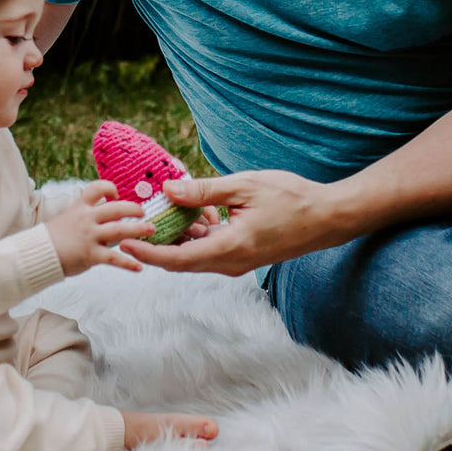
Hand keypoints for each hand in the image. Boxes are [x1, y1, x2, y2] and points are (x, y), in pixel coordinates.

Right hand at [47, 180, 153, 275]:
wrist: (37, 254)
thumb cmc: (52, 238)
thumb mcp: (66, 218)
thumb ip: (84, 215)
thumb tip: (101, 214)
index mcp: (80, 207)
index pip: (97, 188)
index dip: (110, 188)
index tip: (117, 194)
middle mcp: (87, 219)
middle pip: (116, 208)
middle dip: (133, 209)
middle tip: (144, 212)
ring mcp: (90, 236)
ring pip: (120, 230)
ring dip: (138, 230)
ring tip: (152, 230)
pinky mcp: (91, 254)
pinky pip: (114, 258)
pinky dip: (128, 263)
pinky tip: (139, 267)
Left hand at [120, 170, 351, 275]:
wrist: (327, 217)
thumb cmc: (291, 198)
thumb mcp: (244, 187)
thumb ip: (204, 191)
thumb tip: (168, 191)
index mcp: (229, 248)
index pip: (176, 259)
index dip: (147, 253)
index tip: (124, 243)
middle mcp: (230, 263)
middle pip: (180, 261)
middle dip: (156, 243)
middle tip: (137, 221)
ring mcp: (237, 262)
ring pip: (194, 255)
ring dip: (177, 236)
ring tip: (168, 208)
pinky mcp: (241, 257)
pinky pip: (208, 251)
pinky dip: (195, 235)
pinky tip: (197, 211)